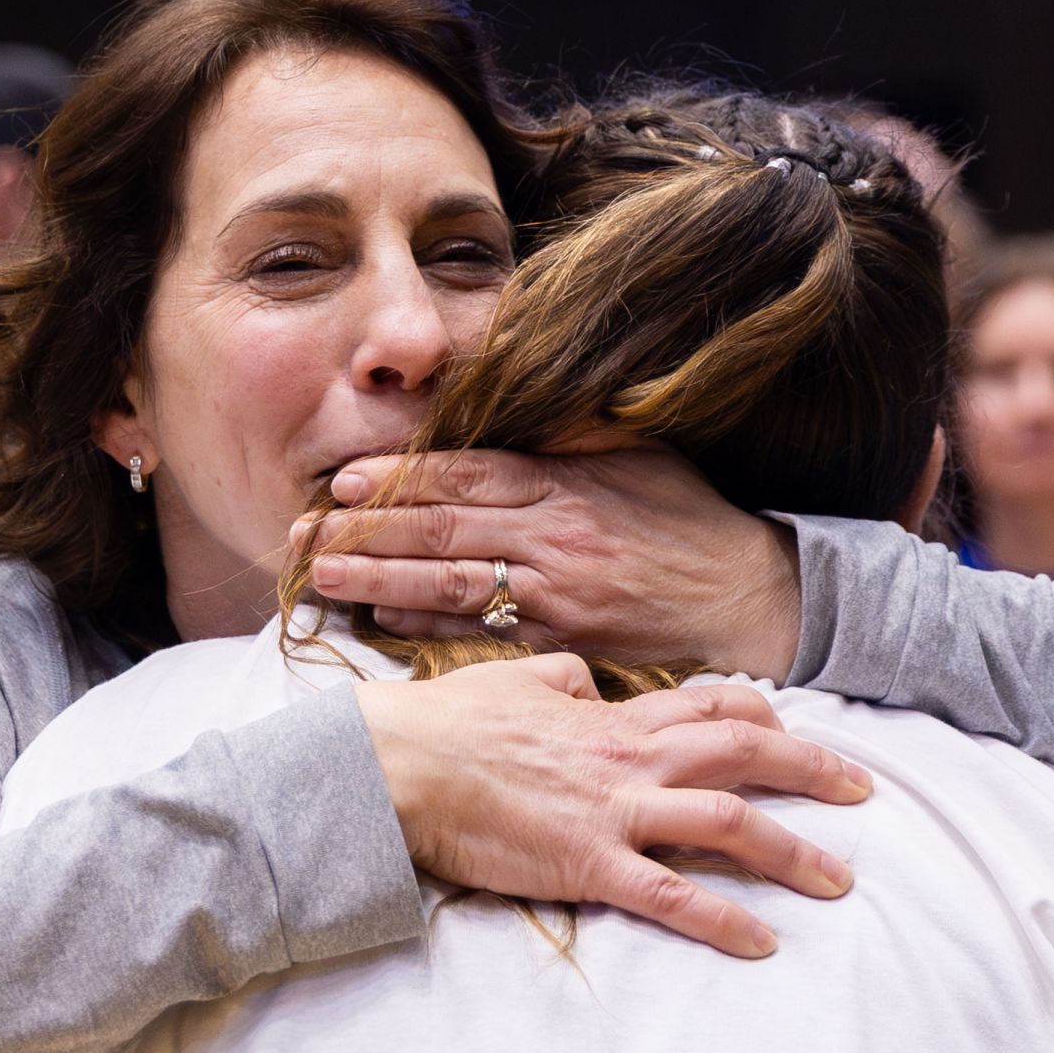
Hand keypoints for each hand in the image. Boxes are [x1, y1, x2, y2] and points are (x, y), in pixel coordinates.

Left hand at [299, 448, 802, 682]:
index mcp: (566, 483)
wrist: (752, 597)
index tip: (340, 482)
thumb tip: (505, 410)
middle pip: (442, 529)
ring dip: (380, 582)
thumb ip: (568, 439)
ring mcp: (559, 594)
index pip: (464, 476)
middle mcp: (555, 536)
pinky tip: (384, 626)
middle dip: (365, 532)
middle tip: (302, 535)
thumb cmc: (690, 522)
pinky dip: (431, 631)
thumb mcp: (637, 456)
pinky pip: (486, 636)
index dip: (396, 479)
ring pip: (452, 584)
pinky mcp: (567, 643)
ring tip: (320, 577)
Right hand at [350, 654, 870, 960]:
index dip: (760, 714)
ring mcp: (615, 811)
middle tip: (863, 791)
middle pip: (744, 753)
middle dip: (812, 770)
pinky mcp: (590, 863)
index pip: (707, 706)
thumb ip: (560, 681)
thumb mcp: (512, 681)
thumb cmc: (447, 724)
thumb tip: (581, 679)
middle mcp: (630, 759)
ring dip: (793, 852)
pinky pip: (672, 896)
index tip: (792, 727)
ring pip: (728, 822)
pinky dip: (723, 920)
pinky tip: (762, 943)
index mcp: (611, 717)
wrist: (400, 764)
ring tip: (839, 881)